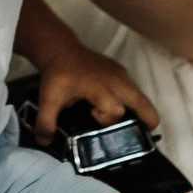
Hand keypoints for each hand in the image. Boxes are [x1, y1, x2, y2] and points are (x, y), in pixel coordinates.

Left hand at [26, 41, 158, 142]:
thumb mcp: (48, 98)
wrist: (62, 51)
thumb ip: (45, 122)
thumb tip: (45, 142)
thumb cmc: (58, 74)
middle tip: (146, 133)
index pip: (114, 110)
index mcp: (97, 86)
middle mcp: (114, 79)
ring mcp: (120, 74)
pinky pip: (136, 89)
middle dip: (147, 118)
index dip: (106, 119)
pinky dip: (137, 102)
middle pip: (140, 101)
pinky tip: (130, 112)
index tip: (92, 115)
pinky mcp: (122, 72)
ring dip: (144, 111)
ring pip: (141, 95)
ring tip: (142, 127)